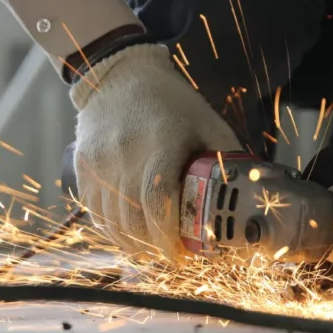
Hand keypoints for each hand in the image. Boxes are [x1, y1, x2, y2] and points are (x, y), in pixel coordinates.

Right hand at [70, 44, 240, 258]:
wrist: (119, 76)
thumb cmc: (171, 101)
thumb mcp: (207, 122)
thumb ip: (226, 157)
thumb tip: (250, 194)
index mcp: (161, 144)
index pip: (158, 201)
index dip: (168, 236)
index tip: (181, 254)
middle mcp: (125, 155)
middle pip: (133, 219)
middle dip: (153, 246)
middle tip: (172, 256)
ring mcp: (99, 162)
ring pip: (111, 221)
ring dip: (132, 244)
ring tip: (151, 250)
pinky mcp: (82, 166)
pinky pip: (94, 211)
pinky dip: (111, 231)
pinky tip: (128, 235)